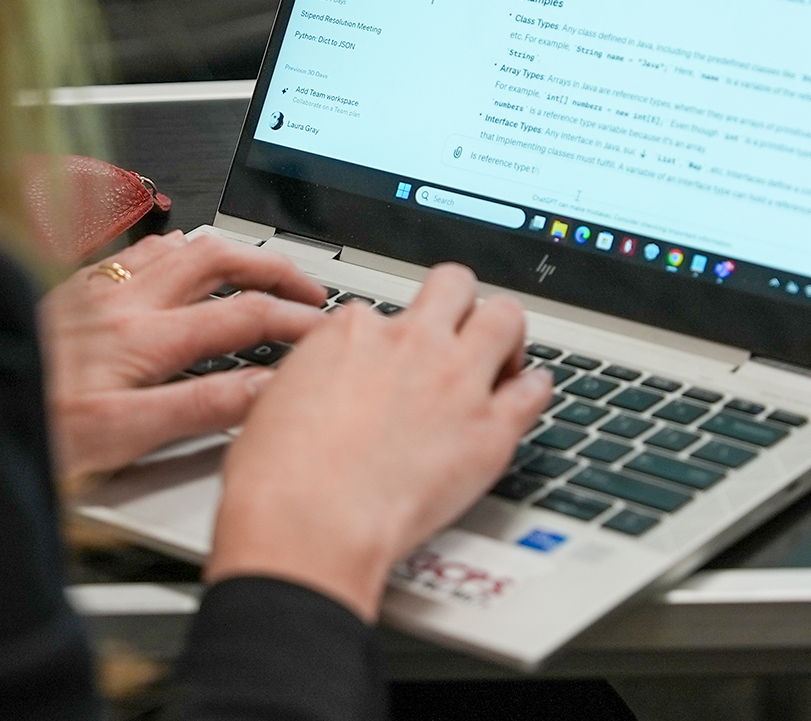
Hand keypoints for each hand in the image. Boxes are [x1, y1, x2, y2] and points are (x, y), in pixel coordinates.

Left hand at [40, 230, 327, 482]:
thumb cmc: (31, 432)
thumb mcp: (124, 439)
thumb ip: (200, 406)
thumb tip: (264, 387)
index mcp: (142, 339)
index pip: (244, 317)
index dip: (297, 322)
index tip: (329, 333)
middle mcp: (120, 303)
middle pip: (220, 259)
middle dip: (275, 267)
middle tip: (310, 290)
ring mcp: (94, 291)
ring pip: (179, 246)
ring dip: (230, 249)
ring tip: (260, 266)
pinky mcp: (70, 293)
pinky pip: (138, 253)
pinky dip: (176, 249)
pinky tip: (177, 259)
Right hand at [203, 263, 549, 621]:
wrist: (309, 525)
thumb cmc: (278, 479)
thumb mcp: (274, 402)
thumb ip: (313, 379)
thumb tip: (320, 388)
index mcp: (353, 332)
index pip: (386, 311)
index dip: (390, 337)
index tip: (390, 359)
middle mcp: (410, 344)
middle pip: (455, 286)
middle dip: (459, 302)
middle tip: (458, 331)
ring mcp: (456, 382)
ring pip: (505, 316)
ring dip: (503, 331)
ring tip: (499, 355)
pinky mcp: (489, 430)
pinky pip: (536, 389)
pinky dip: (535, 387)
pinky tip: (526, 394)